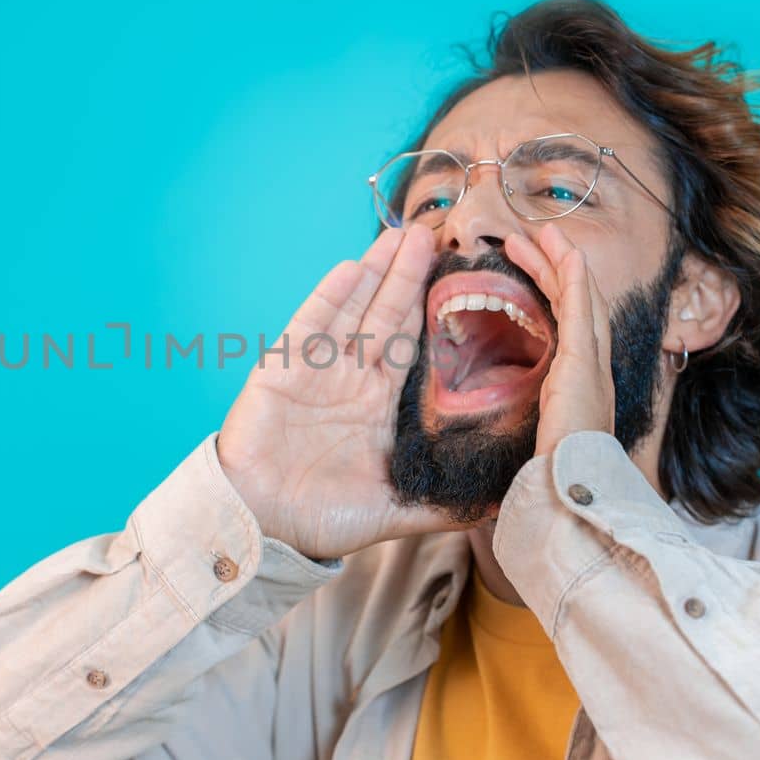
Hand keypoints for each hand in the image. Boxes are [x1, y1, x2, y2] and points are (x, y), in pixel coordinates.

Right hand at [217, 223, 459, 559]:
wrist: (260, 526)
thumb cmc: (322, 520)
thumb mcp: (395, 512)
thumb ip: (443, 507)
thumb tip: (500, 510)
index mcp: (378, 407)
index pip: (410, 346)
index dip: (428, 310)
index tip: (456, 276)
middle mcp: (350, 380)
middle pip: (384, 316)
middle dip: (405, 275)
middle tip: (429, 232)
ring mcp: (315, 371)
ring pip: (351, 310)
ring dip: (373, 273)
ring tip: (397, 236)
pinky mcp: (282, 371)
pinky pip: (308, 326)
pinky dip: (328, 299)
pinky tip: (349, 270)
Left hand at [504, 225, 614, 457]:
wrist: (571, 492)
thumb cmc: (554, 474)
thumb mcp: (542, 435)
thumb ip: (536, 416)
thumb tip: (516, 413)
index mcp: (582, 383)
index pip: (570, 323)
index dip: (554, 289)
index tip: (533, 264)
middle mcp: (595, 369)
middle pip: (578, 302)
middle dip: (557, 267)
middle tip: (534, 237)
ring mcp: (594, 365)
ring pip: (581, 299)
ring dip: (563, 262)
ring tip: (543, 233)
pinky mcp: (584, 367)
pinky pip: (581, 314)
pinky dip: (576, 281)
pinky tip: (567, 255)